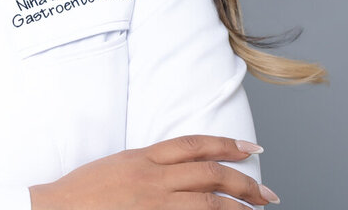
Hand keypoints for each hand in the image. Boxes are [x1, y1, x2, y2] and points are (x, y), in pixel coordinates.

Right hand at [29, 135, 278, 208]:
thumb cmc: (81, 193)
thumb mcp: (118, 166)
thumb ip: (149, 165)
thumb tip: (183, 171)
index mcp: (142, 158)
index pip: (194, 145)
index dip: (227, 144)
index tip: (251, 148)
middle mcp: (151, 179)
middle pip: (209, 174)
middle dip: (244, 183)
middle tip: (266, 193)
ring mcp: (152, 204)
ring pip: (208, 203)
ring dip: (238, 208)